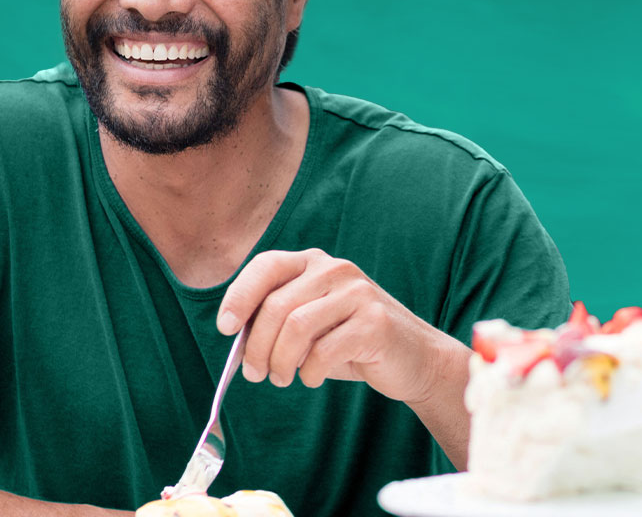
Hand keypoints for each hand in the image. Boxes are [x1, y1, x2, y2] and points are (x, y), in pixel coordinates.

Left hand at [213, 248, 464, 404]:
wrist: (415, 359)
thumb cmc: (352, 344)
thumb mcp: (311, 326)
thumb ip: (278, 322)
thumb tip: (236, 338)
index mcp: (315, 263)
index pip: (267, 266)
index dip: (239, 295)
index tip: (226, 328)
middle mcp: (336, 270)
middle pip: (276, 305)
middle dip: (256, 345)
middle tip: (254, 373)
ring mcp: (358, 293)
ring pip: (296, 326)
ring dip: (279, 361)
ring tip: (280, 379)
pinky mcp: (375, 322)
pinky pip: (324, 350)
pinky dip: (309, 372)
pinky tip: (311, 378)